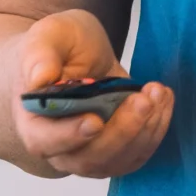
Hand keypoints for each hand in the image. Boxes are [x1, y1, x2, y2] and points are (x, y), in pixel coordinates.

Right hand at [12, 11, 173, 178]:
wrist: (74, 56)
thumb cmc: (57, 48)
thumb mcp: (48, 35)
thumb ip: (39, 54)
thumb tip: (40, 77)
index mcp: (33, 122)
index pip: (44, 142)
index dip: (69, 136)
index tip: (95, 120)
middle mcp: (59, 148)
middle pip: (89, 158)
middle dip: (122, 131)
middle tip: (143, 99)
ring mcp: (90, 154)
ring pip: (119, 160)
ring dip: (145, 129)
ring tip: (157, 92)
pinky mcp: (117, 152)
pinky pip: (139, 153)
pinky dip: (156, 128)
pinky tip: (162, 99)